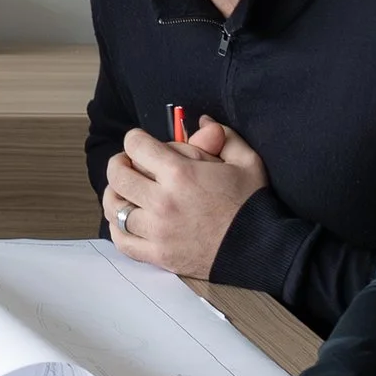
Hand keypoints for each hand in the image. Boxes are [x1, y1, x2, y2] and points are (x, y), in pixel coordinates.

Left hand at [103, 118, 269, 279]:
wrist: (260, 248)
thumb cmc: (252, 203)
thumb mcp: (245, 160)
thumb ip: (222, 136)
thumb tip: (202, 121)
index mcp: (180, 174)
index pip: (135, 145)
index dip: (136, 139)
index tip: (143, 143)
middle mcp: (162, 201)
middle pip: (118, 174)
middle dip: (121, 162)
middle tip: (130, 164)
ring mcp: (157, 231)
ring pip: (114, 207)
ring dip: (117, 194)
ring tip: (126, 191)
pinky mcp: (158, 255)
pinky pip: (122, 241)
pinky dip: (117, 228)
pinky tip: (127, 219)